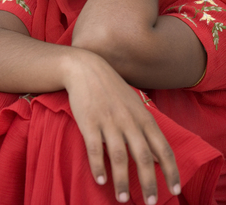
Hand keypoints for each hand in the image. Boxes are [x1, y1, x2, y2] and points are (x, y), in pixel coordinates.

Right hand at [63, 52, 180, 202]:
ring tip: (122, 199)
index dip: (171, 170)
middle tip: (150, 203)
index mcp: (143, 117)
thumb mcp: (135, 105)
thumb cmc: (113, 89)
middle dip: (149, 182)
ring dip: (122, 180)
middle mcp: (129, 120)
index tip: (175, 190)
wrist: (87, 69)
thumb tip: (160, 157)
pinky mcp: (89, 122)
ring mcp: (108, 121)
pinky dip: (98, 166)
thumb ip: (148, 129)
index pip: (163, 148)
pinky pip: (94, 148)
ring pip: (119, 156)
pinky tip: (100, 179)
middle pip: (143, 156)